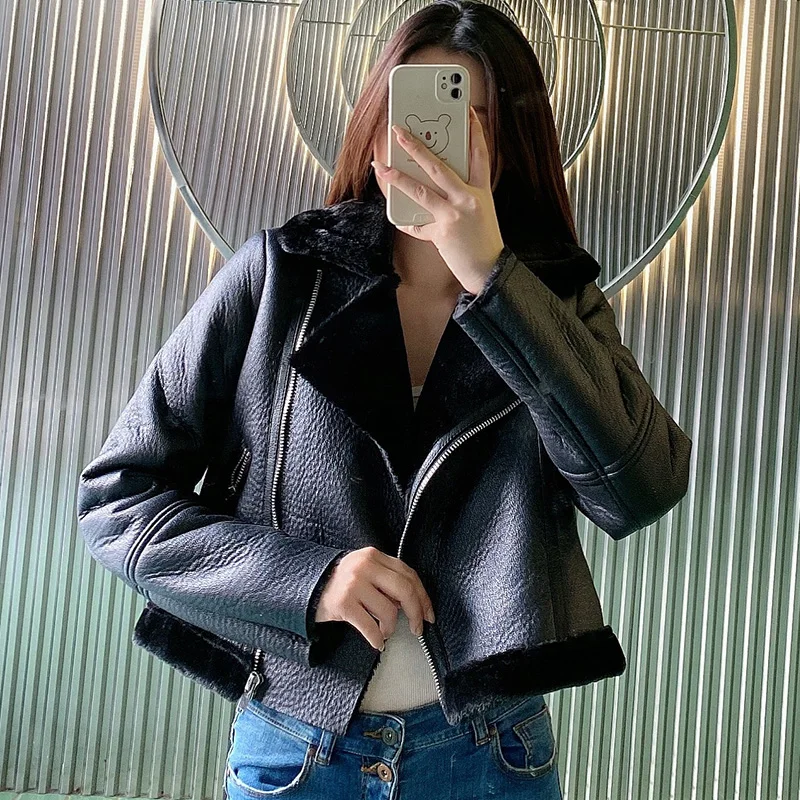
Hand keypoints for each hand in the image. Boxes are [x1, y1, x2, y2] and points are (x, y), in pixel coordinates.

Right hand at [314, 546, 435, 650]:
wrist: (306, 588)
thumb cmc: (340, 583)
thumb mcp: (364, 571)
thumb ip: (386, 579)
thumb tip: (412, 604)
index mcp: (374, 556)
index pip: (408, 574)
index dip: (423, 597)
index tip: (428, 614)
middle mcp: (365, 566)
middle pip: (404, 590)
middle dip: (416, 613)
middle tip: (417, 629)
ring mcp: (353, 584)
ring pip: (388, 611)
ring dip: (391, 628)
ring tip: (385, 632)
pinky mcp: (343, 604)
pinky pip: (370, 626)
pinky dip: (377, 639)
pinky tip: (378, 643)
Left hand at [371, 105, 504, 294]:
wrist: (490, 271)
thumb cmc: (485, 243)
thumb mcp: (481, 213)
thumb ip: (463, 196)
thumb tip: (438, 184)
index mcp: (481, 192)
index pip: (480, 155)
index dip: (475, 132)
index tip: (468, 113)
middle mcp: (468, 199)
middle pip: (439, 166)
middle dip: (417, 147)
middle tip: (400, 132)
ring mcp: (453, 215)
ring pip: (421, 190)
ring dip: (398, 177)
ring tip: (381, 166)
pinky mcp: (441, 232)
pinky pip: (417, 223)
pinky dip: (405, 219)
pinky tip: (395, 213)